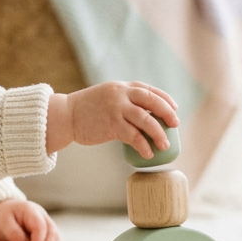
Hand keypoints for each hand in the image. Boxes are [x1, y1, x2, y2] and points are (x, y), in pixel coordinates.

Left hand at [0, 199, 61, 240]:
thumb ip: (15, 236)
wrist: (0, 213)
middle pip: (52, 233)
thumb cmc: (0, 219)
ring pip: (56, 238)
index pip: (40, 227)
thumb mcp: (3, 226)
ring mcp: (46, 222)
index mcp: (30, 210)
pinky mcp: (46, 231)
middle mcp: (42, 215)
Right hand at [46, 81, 178, 158]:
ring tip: (164, 145)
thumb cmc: (87, 110)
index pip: (148, 90)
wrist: (65, 116)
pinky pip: (133, 136)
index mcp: (121, 87)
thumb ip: (123, 101)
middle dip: (167, 113)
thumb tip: (143, 114)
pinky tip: (148, 153)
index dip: (164, 99)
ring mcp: (116, 109)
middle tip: (175, 124)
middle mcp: (120, 95)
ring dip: (158, 133)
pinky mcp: (111, 125)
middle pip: (151, 101)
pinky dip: (143, 145)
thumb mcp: (106, 97)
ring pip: (146, 120)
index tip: (174, 108)